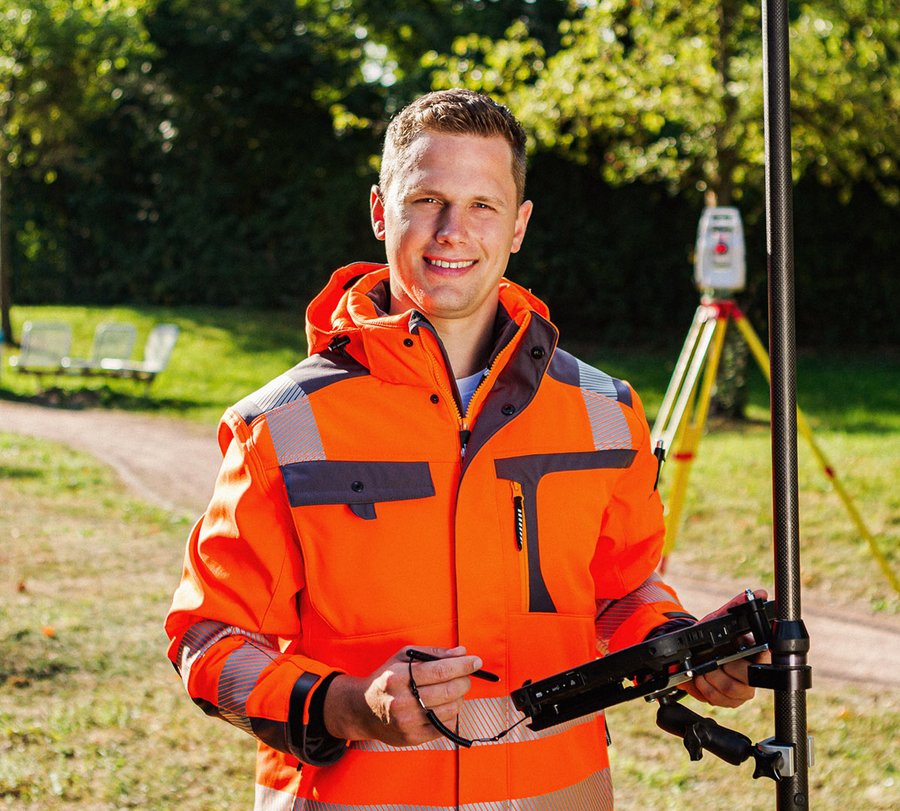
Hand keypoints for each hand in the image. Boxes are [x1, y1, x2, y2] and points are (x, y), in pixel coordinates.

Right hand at [323, 645, 481, 745]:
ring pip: (450, 709)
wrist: (362, 709)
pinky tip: (444, 705)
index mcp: (399, 677)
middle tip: (465, 676)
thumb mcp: (403, 658)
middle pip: (448, 691)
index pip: (439, 671)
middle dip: (464, 680)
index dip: (462, 665)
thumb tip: (462, 653)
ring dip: (459, 697)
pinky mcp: (413, 738)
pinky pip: (445, 726)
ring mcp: (407, 722)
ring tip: (452, 690)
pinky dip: (451, 713)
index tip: (476, 661)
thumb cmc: (387, 678)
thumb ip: (433, 653)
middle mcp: (402, 701)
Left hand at [681, 589, 770, 707]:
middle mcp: (752, 674)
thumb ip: (737, 606)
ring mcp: (741, 690)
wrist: (688, 655)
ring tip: (704, 668)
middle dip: (727, 668)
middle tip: (715, 660)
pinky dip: (706, 688)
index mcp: (755, 654)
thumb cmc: (708, 637)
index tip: (747, 652)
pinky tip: (701, 678)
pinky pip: (720, 700)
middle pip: (748, 679)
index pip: (766, 659)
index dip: (759, 658)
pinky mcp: (728, 701)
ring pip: (732, 691)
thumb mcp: (719, 619)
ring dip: (713, 678)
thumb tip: (758, 593)